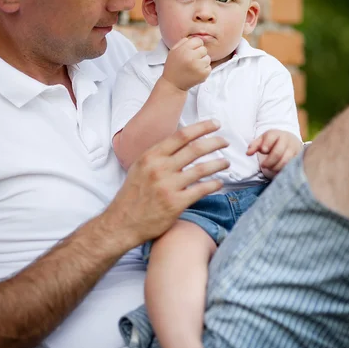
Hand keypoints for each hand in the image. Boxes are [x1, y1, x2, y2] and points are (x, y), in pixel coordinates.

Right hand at [104, 120, 228, 246]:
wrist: (122, 223)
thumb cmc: (132, 195)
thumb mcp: (140, 167)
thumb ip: (159, 156)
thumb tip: (180, 143)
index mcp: (151, 156)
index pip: (181, 135)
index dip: (202, 128)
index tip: (215, 124)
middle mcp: (159, 168)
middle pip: (195, 149)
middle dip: (214, 142)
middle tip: (225, 141)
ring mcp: (168, 186)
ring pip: (201, 169)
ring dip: (218, 163)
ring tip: (226, 162)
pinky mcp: (175, 203)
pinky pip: (201, 190)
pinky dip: (214, 185)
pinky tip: (219, 183)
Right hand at [162, 37, 210, 91]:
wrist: (173, 84)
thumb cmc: (173, 66)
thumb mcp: (173, 51)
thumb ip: (183, 42)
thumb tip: (194, 37)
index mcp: (184, 50)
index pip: (198, 41)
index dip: (195, 45)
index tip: (191, 51)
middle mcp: (191, 57)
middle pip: (204, 49)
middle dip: (199, 54)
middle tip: (192, 60)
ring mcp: (198, 66)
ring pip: (208, 58)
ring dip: (202, 62)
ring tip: (194, 66)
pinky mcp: (203, 74)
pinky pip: (209, 67)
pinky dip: (204, 69)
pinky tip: (196, 72)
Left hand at [246, 130, 302, 175]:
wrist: (290, 140)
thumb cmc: (273, 141)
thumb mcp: (263, 140)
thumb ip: (254, 145)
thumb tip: (248, 153)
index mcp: (276, 134)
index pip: (271, 138)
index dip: (266, 144)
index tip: (262, 150)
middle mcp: (287, 140)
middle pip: (278, 153)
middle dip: (269, 161)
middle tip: (263, 165)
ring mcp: (294, 149)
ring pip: (285, 161)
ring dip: (275, 167)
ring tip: (270, 167)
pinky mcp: (298, 158)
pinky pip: (290, 166)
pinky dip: (282, 169)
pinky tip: (277, 169)